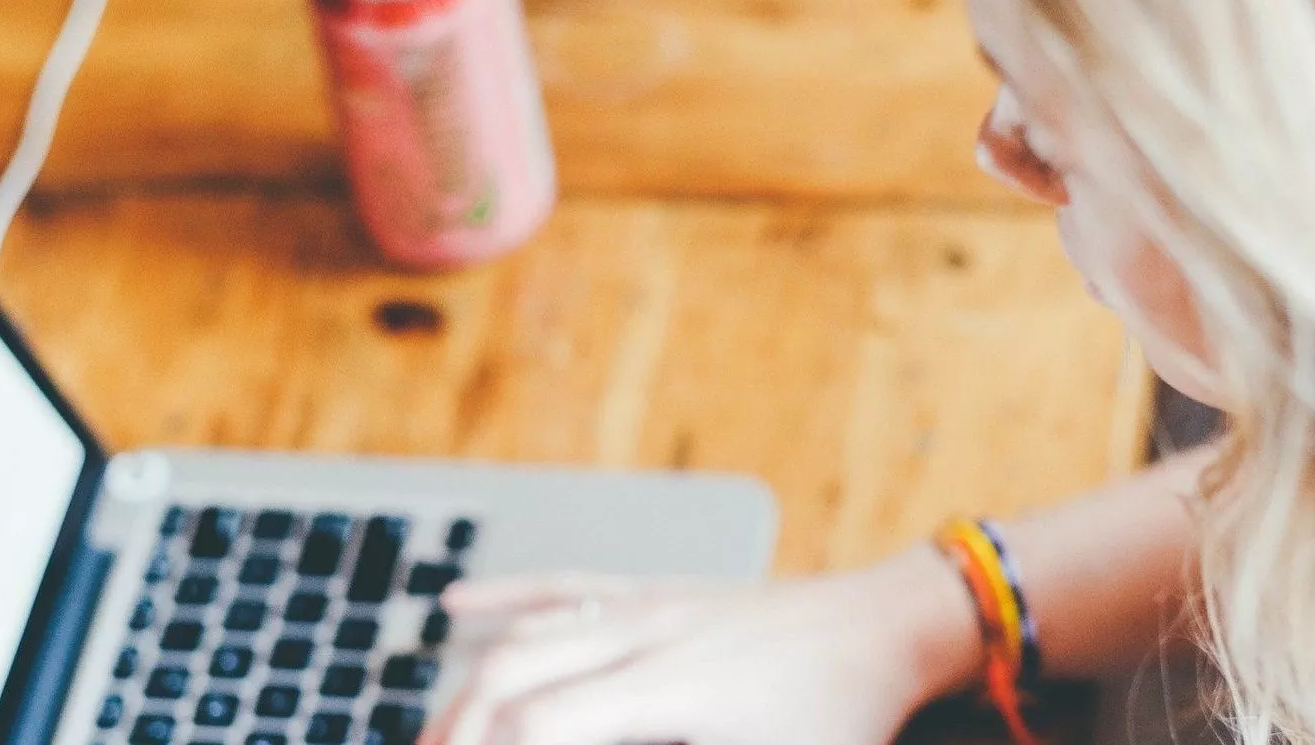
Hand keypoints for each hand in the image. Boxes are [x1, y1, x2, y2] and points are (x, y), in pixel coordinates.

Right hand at [421, 548, 985, 744]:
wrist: (883, 627)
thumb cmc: (843, 715)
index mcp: (672, 687)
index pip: (542, 724)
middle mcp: (645, 635)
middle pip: (513, 676)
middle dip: (458, 731)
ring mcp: (646, 605)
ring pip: (527, 634)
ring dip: (468, 686)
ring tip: (431, 737)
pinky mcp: (655, 591)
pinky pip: (563, 586)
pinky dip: (504, 597)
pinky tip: (454, 608)